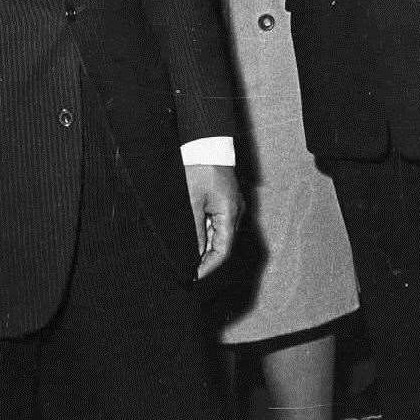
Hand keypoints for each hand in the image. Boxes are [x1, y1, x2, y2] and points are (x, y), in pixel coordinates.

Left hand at [184, 163, 241, 277]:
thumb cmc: (199, 169)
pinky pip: (217, 222)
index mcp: (230, 213)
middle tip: (186, 268)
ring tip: (184, 254)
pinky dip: (204, 232)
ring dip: (203, 245)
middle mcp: (235, 212)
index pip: (223, 251)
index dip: (209, 266)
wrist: (206, 144)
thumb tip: (193, 254)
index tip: (194, 275)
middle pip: (222, 244)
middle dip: (204, 258)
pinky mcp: (225, 201)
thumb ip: (194, 230)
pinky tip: (190, 236)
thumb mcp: (192, 202)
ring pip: (218, 234)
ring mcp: (231, 206)